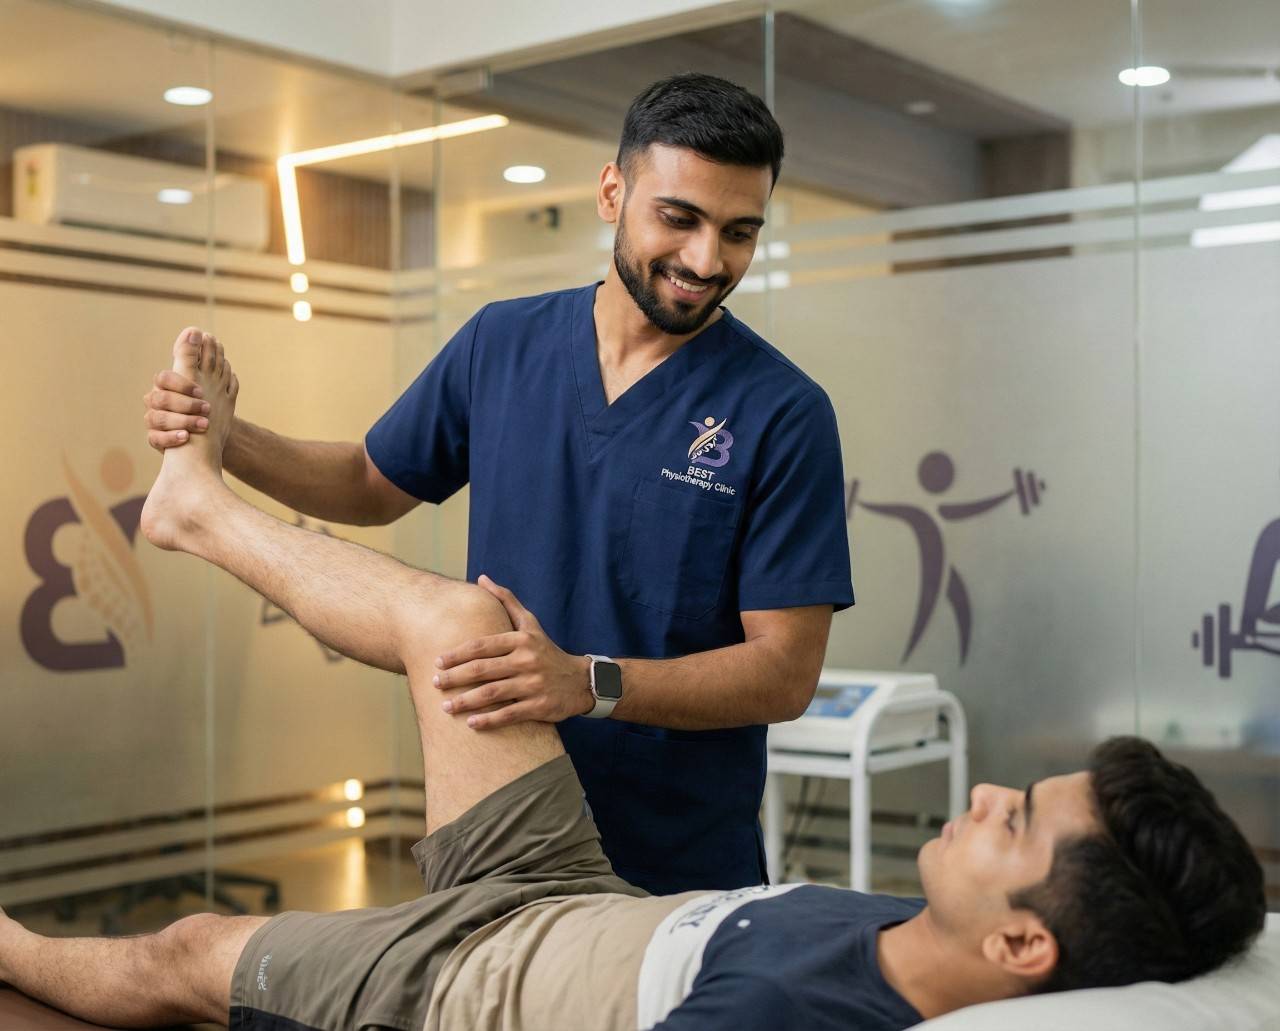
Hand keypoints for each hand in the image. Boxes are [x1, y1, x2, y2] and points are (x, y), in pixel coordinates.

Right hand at [143, 327, 224, 450]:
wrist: (203, 441)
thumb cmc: (201, 408)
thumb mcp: (201, 382)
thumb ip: (195, 357)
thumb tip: (196, 330)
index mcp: (167, 387)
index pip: (164, 380)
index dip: (182, 385)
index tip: (201, 391)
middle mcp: (158, 403)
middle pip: (159, 398)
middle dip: (185, 404)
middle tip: (206, 408)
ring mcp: (155, 422)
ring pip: (156, 418)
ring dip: (182, 421)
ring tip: (204, 424)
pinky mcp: (156, 439)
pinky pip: (154, 439)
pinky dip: (170, 439)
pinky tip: (185, 438)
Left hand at [433, 575, 591, 729]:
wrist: (580, 680)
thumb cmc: (546, 651)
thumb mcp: (531, 624)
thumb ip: (506, 601)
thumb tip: (481, 579)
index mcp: (521, 640)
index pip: (482, 646)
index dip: (457, 654)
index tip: (437, 662)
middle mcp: (527, 660)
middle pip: (483, 669)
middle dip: (455, 677)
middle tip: (435, 683)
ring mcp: (533, 684)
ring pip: (492, 693)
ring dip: (466, 701)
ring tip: (446, 707)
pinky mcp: (539, 706)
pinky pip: (509, 714)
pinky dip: (489, 720)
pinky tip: (471, 724)